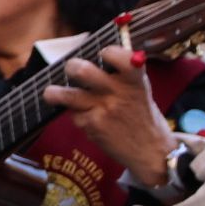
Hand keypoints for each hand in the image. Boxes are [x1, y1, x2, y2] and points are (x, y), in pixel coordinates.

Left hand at [42, 47, 178, 189]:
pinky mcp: (92, 126)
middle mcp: (118, 93)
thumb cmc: (140, 114)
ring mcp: (103, 111)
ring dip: (54, 92)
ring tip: (53, 93)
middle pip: (82, 71)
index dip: (109, 52)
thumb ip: (119, 73)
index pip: (121, 58)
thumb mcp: (140, 90)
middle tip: (72, 70)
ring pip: (65, 94)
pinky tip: (87, 117)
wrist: (151, 153)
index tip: (103, 53)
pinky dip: (76, 114)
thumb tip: (88, 52)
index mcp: (134, 81)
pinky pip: (73, 114)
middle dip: (72, 66)